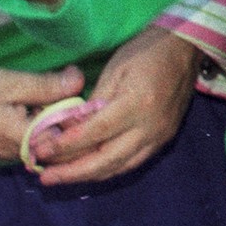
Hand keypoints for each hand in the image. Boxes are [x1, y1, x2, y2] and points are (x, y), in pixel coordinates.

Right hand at [0, 63, 85, 163]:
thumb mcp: (7, 83)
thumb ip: (47, 86)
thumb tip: (81, 80)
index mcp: (25, 141)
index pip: (71, 132)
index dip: (79, 108)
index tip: (77, 85)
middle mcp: (20, 156)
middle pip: (59, 136)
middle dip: (65, 110)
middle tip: (58, 81)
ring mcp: (8, 155)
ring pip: (43, 136)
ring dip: (47, 113)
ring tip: (38, 88)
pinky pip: (27, 136)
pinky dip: (32, 118)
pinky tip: (24, 101)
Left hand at [29, 27, 200, 185]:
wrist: (185, 48)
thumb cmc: (145, 52)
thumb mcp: (114, 70)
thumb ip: (93, 103)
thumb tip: (67, 129)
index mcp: (137, 103)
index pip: (95, 133)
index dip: (65, 146)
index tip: (40, 151)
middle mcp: (151, 126)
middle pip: (106, 160)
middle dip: (72, 172)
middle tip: (44, 177)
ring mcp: (160, 136)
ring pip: (119, 167)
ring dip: (88, 176)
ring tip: (61, 177)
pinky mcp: (164, 139)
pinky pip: (132, 163)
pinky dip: (108, 169)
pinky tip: (88, 170)